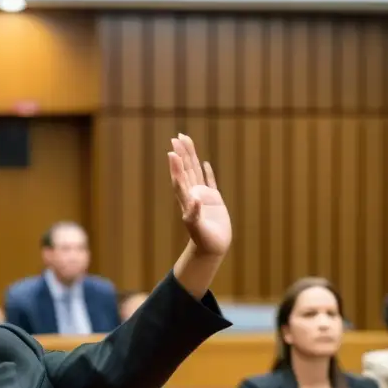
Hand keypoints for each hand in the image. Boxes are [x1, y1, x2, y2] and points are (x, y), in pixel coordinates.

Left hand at [168, 134, 231, 258]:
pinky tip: (204, 162)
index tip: (172, 152)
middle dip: (182, 153)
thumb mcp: (198, 229)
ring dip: (191, 157)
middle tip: (177, 137)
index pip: (180, 180)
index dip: (176, 167)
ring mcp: (203, 197)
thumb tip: (194, 200)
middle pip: (186, 170)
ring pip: (196, 171)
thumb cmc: (205, 241)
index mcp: (187, 201)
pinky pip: (210, 182)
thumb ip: (194, 214)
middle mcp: (193, 195)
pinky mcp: (214, 200)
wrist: (212, 250)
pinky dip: (207, 172)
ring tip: (186, 141)